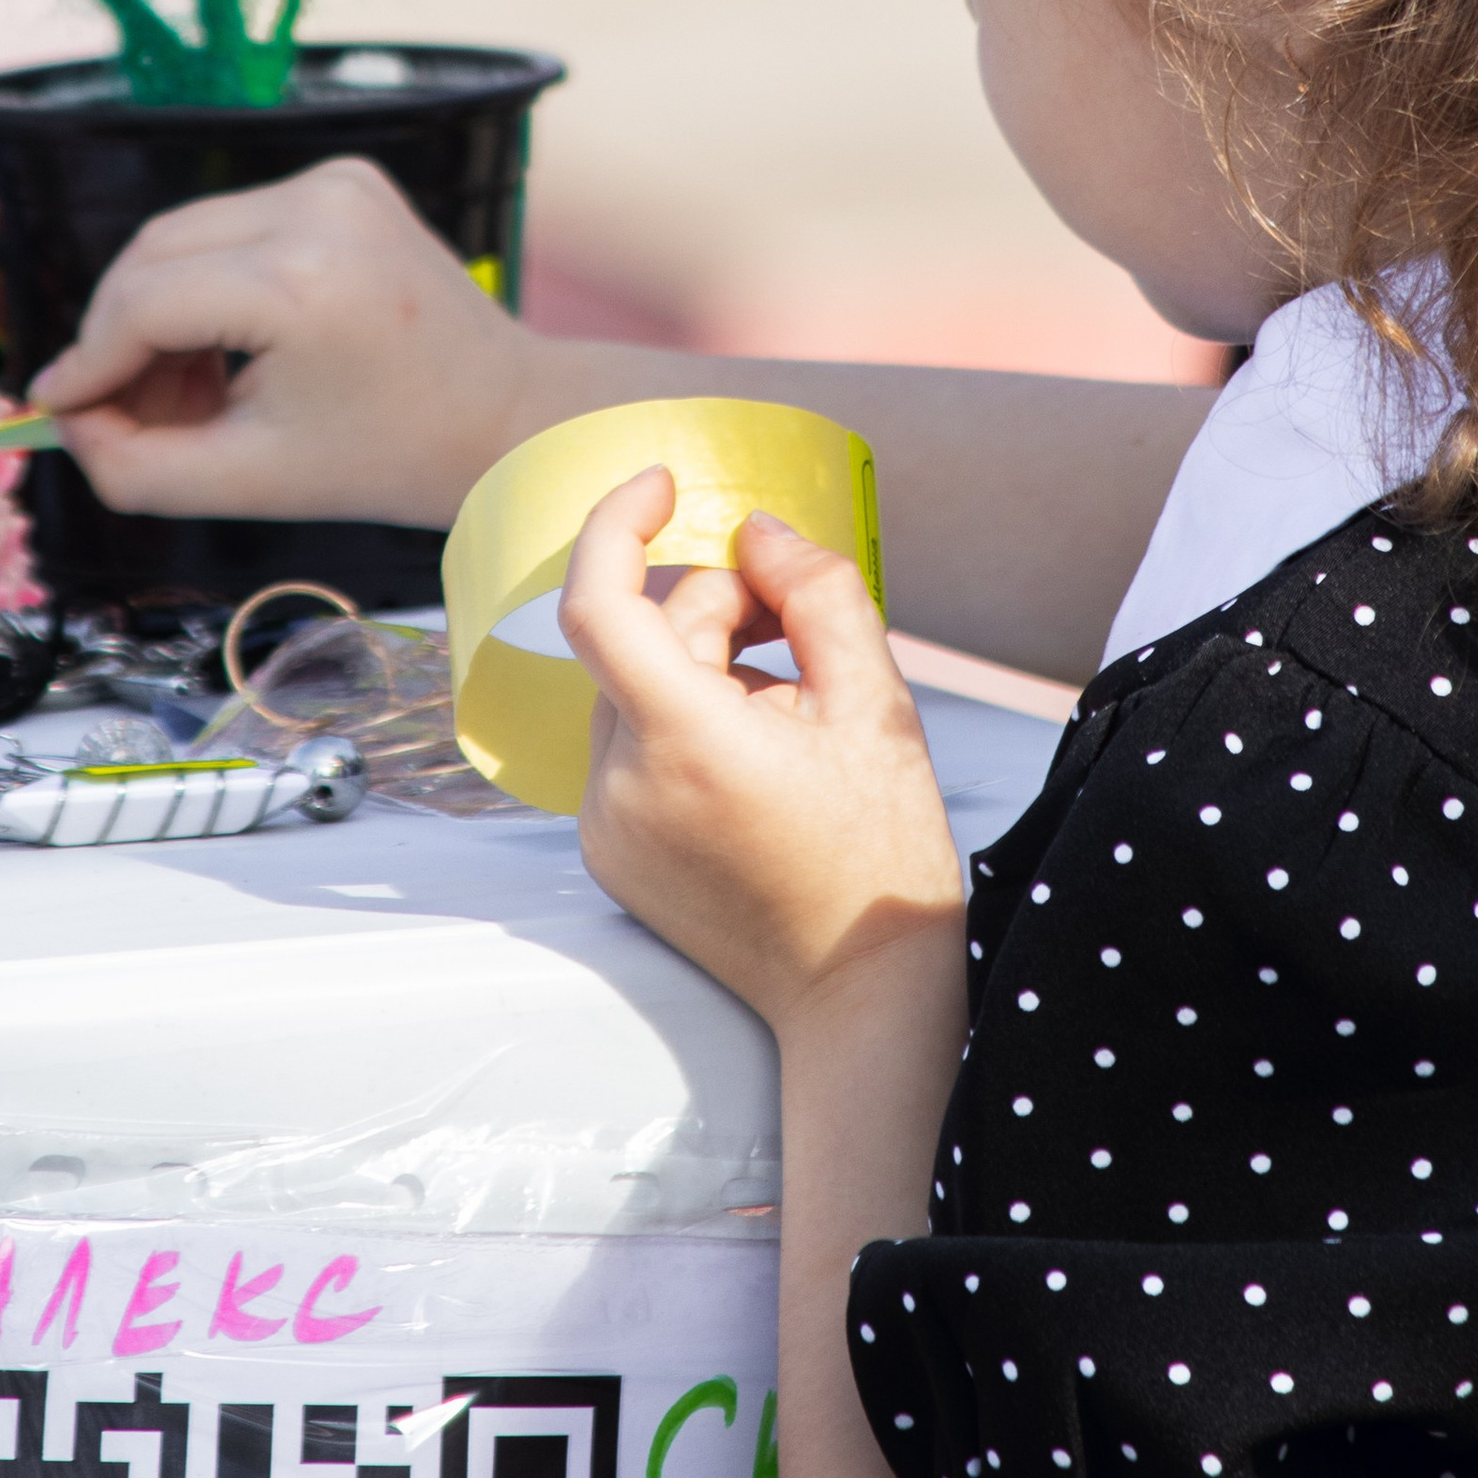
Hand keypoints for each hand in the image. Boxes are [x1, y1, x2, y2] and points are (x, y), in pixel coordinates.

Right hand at [32, 156, 541, 529]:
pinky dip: (208, 285)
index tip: (53, 411)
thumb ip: (132, 466)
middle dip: (117, 339)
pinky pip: (232, 226)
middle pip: (152, 256)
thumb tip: (64, 418)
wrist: (502, 415)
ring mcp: (334, 182)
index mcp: (299, 280)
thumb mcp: (246, 483)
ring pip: (184, 236)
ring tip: (182, 400)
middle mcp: (316, 208)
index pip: (144, 304)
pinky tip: (226, 358)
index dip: (87, 363)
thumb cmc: (385, 459)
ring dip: (158, 313)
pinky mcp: (343, 179)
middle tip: (116, 417)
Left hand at [560, 467, 965, 1036]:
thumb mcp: (878, 706)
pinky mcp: (607, 853)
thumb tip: (756, 531)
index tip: (665, 482)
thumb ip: (817, 593)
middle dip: (720, 610)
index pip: (598, 603)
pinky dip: (684, 724)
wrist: (857, 996)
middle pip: (645, 638)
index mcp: (684, 745)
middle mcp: (622, 786)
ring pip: (636, 688)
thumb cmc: (878, 855)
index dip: (617, 522)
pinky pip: (631, 744)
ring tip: (791, 712)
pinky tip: (759, 762)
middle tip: (800, 629)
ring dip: (704, 669)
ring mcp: (605, 826)